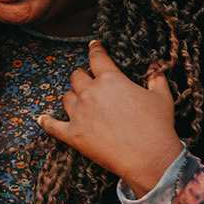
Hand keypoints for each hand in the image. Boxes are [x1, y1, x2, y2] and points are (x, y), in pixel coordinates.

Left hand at [36, 40, 184, 194]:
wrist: (149, 157)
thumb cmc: (157, 125)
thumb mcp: (162, 97)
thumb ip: (156, 77)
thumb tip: (154, 65)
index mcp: (110, 79)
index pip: (97, 57)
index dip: (95, 50)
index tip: (93, 46)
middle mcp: (90, 93)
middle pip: (77, 76)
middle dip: (83, 77)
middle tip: (89, 82)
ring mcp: (79, 113)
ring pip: (66, 97)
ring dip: (72, 97)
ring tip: (79, 101)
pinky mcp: (73, 134)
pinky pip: (52, 125)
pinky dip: (46, 121)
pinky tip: (41, 118)